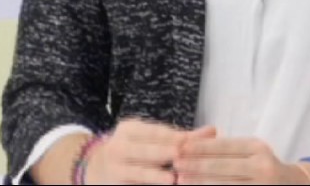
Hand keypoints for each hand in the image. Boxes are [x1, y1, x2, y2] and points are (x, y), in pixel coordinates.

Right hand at [84, 118, 216, 184]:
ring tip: (172, 180)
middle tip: (181, 157)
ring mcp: (115, 170)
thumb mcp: (151, 137)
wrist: (95, 168)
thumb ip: (182, 136)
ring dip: (154, 177)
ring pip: (137, 174)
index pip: (153, 132)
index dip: (172, 138)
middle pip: (144, 152)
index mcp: (129, 130)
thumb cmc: (135, 149)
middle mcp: (118, 148)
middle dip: (163, 154)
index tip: (190, 142)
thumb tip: (214, 132)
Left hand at [173, 137, 309, 184]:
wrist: (294, 185)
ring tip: (181, 181)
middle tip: (175, 166)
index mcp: (257, 148)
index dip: (200, 147)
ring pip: (225, 185)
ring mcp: (262, 185)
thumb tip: (191, 143)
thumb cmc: (262, 166)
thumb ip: (226, 147)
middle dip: (196, 166)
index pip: (224, 146)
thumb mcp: (250, 151)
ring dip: (201, 183)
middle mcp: (262, 166)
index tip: (180, 148)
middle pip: (222, 167)